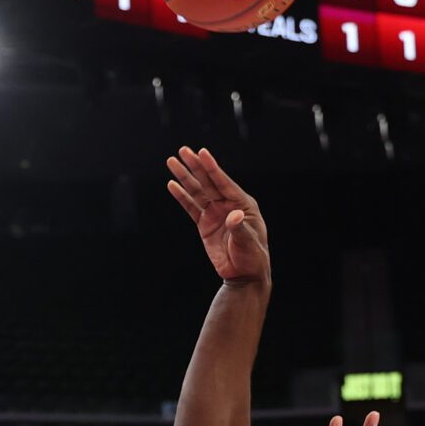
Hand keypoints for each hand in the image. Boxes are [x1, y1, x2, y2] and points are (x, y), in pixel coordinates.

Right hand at [163, 147, 269, 283]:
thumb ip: (239, 227)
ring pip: (197, 192)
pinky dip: (181, 196)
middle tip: (182, 150)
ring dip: (184, 177)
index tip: (201, 152)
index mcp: (242, 204)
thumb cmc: (252, 257)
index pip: (224, 182)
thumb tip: (234, 215)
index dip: (212, 167)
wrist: (244, 275)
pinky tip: (172, 185)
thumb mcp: (248, 242)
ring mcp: (215, 214)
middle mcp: (228, 204)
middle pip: (208, 182)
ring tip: (172, 162)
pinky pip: (191, 207)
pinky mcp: (205, 225)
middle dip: (195, 166)